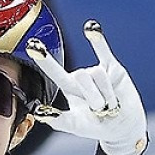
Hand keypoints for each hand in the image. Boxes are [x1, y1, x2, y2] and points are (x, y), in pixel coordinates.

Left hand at [27, 20, 146, 154]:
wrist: (122, 127)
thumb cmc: (96, 126)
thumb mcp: (76, 126)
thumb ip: (59, 120)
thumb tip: (39, 113)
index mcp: (68, 88)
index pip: (54, 72)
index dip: (44, 60)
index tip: (31, 45)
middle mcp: (81, 77)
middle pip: (81, 77)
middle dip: (93, 96)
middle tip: (100, 110)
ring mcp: (97, 71)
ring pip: (98, 74)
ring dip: (107, 94)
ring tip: (110, 104)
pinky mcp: (113, 68)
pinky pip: (103, 51)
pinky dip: (97, 39)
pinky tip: (91, 27)